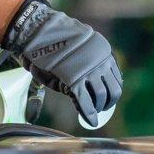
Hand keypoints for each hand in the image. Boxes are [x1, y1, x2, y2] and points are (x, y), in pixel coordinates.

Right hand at [1, 0, 122, 128]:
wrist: (38, 32)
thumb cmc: (55, 41)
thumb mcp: (79, 49)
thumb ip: (89, 64)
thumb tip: (93, 85)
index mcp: (103, 51)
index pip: (115, 77)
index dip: (112, 90)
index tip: (108, 97)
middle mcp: (100, 62)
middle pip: (114, 89)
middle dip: (109, 101)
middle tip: (102, 107)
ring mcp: (88, 72)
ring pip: (101, 96)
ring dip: (99, 107)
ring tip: (94, 112)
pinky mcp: (74, 81)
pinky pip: (86, 103)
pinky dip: (89, 115)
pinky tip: (90, 121)